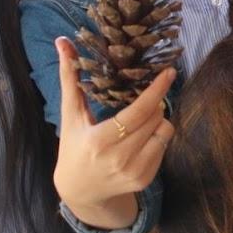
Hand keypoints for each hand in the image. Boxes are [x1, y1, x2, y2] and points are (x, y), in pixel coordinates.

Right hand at [53, 37, 175, 227]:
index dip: (156, 91)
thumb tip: (62, 41)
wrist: (81, 190)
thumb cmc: (74, 146)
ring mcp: (134, 171)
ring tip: (141, 119)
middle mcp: (119, 158)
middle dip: (154, 103)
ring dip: (158, 119)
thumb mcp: (70, 114)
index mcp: (100, 140)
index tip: (169, 72)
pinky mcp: (145, 179)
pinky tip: (141, 138)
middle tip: (144, 98)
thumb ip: (69, 77)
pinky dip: (157, 136)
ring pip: (164, 131)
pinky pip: (165, 146)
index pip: (138, 112)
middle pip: (154, 118)